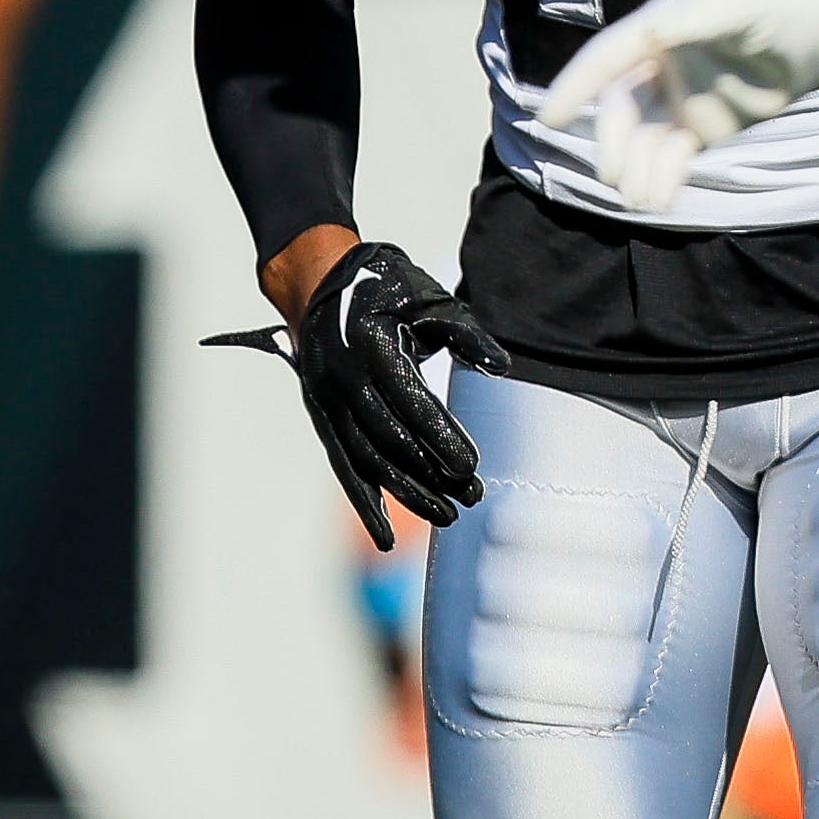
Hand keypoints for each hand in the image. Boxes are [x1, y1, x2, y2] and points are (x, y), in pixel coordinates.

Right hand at [251, 239, 511, 548]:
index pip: (410, 404)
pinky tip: (386, 536)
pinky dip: (365, 502)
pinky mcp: (321, 417)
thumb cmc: (386, 288)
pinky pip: (343, 466)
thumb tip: (500, 366)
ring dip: (406, 493)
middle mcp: (342, 379)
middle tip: (472, 495)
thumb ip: (465, 334)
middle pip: (389, 440)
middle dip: (431, 473)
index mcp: (370, 346)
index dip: (441, 438)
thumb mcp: (428, 299)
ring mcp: (325, 401)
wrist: (318, 282)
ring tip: (446, 514)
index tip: (472, 465)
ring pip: (367, 460)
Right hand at [533, 0, 818, 208]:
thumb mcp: (739, 5)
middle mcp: (663, 66)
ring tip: (645, 199)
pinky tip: (661, 197)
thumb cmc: (782, 1)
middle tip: (615, 175)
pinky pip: (674, 154)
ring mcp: (684, 98)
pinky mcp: (709, 125)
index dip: (576, 87)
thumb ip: (694, 20)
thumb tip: (652, 33)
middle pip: (621, 109)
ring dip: (638, 168)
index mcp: (659, 30)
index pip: (606, 61)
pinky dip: (664, 175)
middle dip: (613, 144)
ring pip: (645, 139)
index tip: (549, 117)